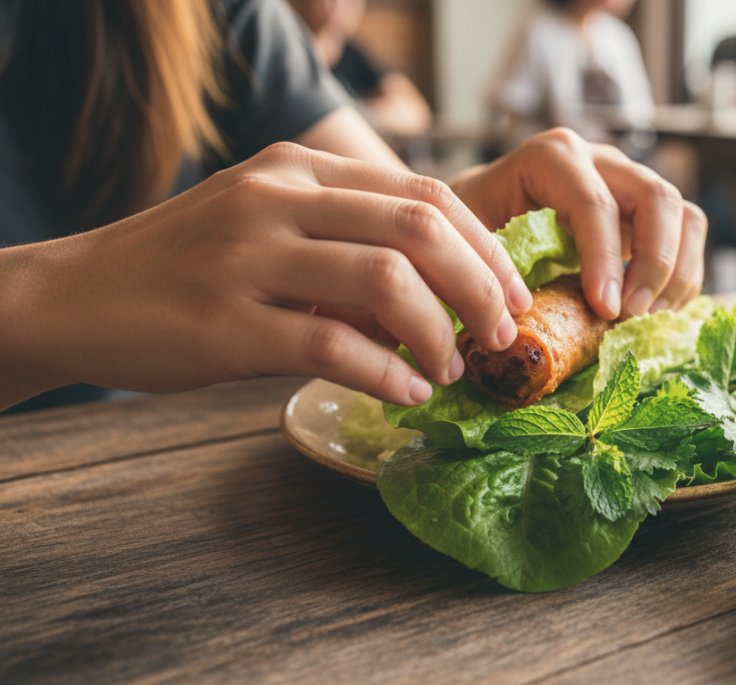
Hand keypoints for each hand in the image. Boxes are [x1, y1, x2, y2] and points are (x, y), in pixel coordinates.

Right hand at [1, 142, 533, 408]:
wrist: (77, 295)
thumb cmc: (189, 266)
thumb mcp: (269, 225)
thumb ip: (346, 240)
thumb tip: (442, 293)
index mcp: (299, 169)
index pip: (424, 194)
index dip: (485, 247)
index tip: (513, 294)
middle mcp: (279, 198)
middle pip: (420, 228)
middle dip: (480, 287)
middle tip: (502, 335)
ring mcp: (249, 257)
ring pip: (386, 281)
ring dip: (438, 334)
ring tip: (450, 370)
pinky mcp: (226, 322)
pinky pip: (332, 344)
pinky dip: (385, 372)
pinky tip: (405, 392)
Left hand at [449, 128, 706, 319]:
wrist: (472, 218)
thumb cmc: (465, 233)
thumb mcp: (465, 243)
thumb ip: (493, 269)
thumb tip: (523, 319)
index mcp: (551, 158)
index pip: (594, 202)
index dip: (606, 259)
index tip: (606, 311)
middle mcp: (598, 161)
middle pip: (656, 198)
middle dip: (654, 263)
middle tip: (630, 317)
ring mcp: (629, 183)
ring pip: (684, 215)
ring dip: (677, 273)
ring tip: (644, 318)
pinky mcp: (647, 213)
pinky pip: (688, 236)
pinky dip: (682, 278)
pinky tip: (652, 311)